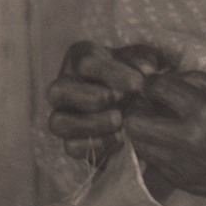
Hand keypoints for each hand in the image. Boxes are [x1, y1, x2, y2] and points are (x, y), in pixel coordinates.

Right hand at [47, 41, 172, 161]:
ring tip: (120, 121)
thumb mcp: (144, 61)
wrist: (141, 104)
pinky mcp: (70, 141)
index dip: (111, 74)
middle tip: (121, 100)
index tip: (137, 84)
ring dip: (91, 124)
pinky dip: (96, 145)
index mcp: (81, 58)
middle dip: (91, 97)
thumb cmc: (137, 74)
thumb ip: (145, 62)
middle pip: (57, 91)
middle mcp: (64, 85)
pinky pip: (71, 147)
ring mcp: (63, 115)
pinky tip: (120, 139)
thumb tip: (147, 71)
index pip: (85, 63)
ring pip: (58, 123)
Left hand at [125, 71, 205, 205]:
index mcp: (204, 111)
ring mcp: (180, 165)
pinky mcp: (181, 181)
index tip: (155, 82)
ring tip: (161, 124)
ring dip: (144, 130)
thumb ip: (200, 81)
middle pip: (134, 123)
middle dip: (138, 108)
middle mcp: (187, 140)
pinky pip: (154, 161)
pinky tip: (175, 143)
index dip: (152, 82)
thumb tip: (170, 76)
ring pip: (139, 145)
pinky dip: (158, 149)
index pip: (158, 89)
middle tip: (151, 104)